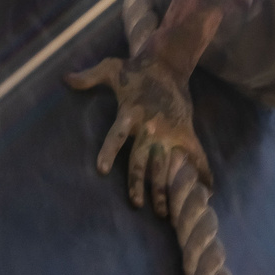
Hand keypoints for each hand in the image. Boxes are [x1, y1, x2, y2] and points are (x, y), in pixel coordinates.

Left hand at [66, 54, 212, 216]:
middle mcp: (149, 126)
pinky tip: (208, 190)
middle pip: (142, 160)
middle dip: (138, 183)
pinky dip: (203, 171)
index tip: (101, 170)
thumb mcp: (110, 70)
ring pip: (165, 165)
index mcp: (130, 112)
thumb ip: (87, 77)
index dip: (109, 151)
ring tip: (163, 213)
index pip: (117, 135)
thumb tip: (65, 79)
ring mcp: (169, 131)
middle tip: (137, 205)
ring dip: (164, 189)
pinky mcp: (185, 131)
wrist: (169, 61)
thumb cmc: (136, 69)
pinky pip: (195, 155)